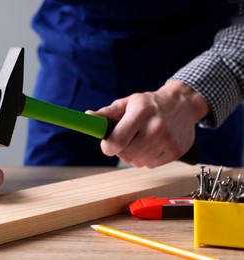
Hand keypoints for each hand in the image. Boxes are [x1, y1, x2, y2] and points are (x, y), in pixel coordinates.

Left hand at [87, 80, 209, 167]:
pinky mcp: (176, 151)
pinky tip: (153, 145)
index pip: (117, 140)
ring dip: (134, 155)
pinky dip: (147, 158)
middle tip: (126, 140)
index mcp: (141, 112)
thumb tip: (88, 116)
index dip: (108, 147)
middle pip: (126, 155)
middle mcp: (156, 126)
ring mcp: (168, 140)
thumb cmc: (150, 104)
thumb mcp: (127, 103)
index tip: (107, 145)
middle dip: (121, 150)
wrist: (183, 104)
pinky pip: (150, 165)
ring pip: (137, 162)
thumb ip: (106, 113)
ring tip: (141, 140)